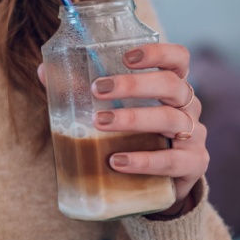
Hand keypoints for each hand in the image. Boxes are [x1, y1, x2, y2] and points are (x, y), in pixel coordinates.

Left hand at [36, 43, 207, 215]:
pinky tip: (117, 161)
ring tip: (100, 123)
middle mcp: (188, 106)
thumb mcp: (116, 112)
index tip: (126, 56)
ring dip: (133, 119)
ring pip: (170, 119)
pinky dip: (144, 161)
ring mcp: (194, 135)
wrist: (158, 186)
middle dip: (134, 85)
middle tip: (98, 89)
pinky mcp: (193, 165)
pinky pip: (172, 161)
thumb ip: (84, 91)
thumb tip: (45, 71)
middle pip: (171, 84)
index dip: (158, 53)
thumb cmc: (135, 138)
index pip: (178, 59)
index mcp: (172, 87)